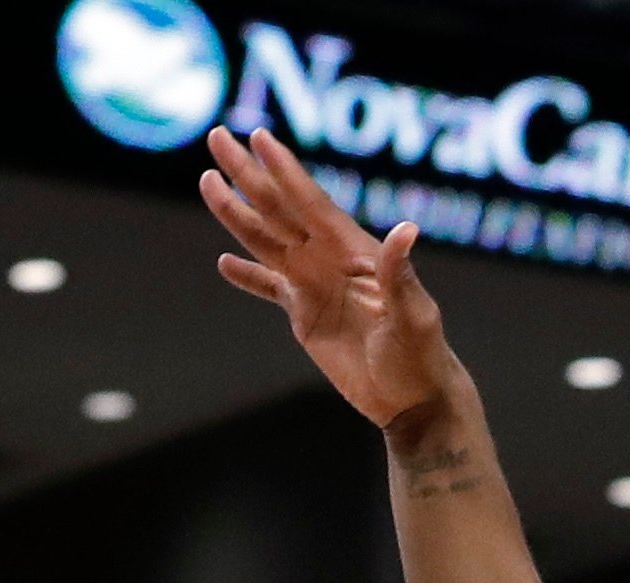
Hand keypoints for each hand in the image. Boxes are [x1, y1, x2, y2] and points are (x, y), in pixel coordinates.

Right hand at [201, 127, 456, 430]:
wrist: (412, 399)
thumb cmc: (421, 356)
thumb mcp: (414, 316)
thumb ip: (400, 275)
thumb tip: (406, 230)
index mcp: (353, 252)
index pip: (311, 204)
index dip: (284, 171)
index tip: (259, 138)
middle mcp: (329, 260)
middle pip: (279, 210)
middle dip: (248, 175)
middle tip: (218, 137)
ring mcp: (315, 285)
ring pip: (266, 241)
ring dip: (236, 214)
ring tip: (208, 183)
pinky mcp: (306, 315)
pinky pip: (270, 288)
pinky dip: (247, 277)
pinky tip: (224, 262)